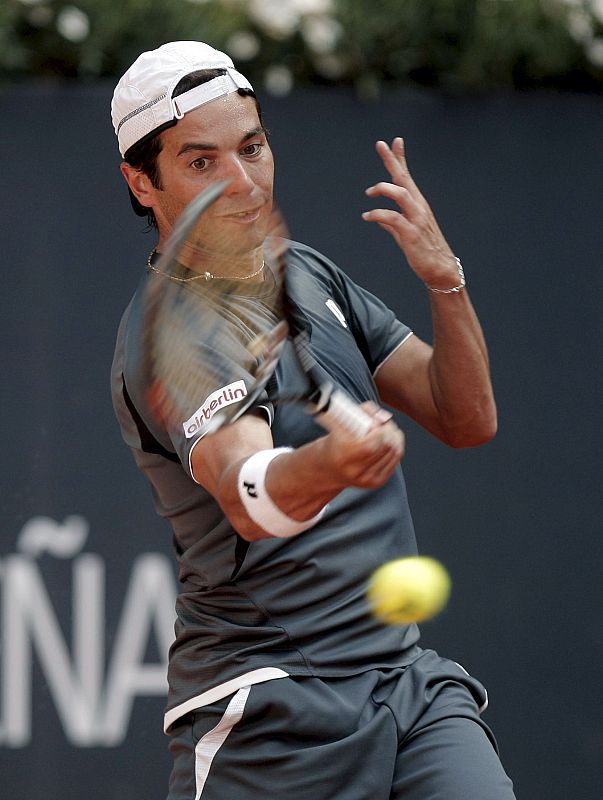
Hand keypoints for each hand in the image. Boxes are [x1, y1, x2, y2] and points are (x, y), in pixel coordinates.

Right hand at [320, 401, 404, 489]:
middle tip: (381, 422)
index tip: (374, 421)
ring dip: (394, 435)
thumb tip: (382, 415)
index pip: (371, 444)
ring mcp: (368, 479)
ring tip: (383, 429)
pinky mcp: (377, 482)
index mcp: (343, 456)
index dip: (378, 429)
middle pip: (386, 446)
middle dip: (388, 429)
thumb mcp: (339, 424)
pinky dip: (396, 445)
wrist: (329, 469)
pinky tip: (387, 440)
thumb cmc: (335, 442)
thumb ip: (360, 413)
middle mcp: (356, 471)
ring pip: (395, 451)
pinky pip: (396, 458)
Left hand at [362, 137, 459, 288]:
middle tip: (381, 145)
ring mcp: (416, 219)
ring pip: (400, 194)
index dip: (400, 159)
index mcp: (417, 205)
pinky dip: (378, 215)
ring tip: (368, 192)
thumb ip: (392, 224)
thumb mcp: (405, 234)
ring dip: (383, 189)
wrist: (441, 270)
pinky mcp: (411, 234)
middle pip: (404, 179)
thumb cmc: (424, 251)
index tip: (394, 142)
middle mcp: (418, 208)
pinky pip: (393, 219)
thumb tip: (377, 219)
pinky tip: (367, 216)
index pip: (407, 177)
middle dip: (393, 161)